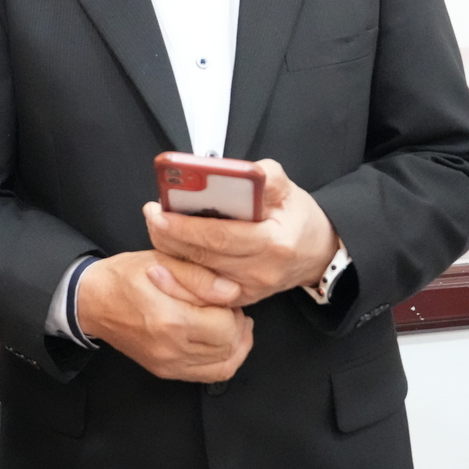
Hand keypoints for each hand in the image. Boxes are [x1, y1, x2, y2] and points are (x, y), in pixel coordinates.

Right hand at [76, 250, 251, 382]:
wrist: (92, 301)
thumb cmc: (124, 277)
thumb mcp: (161, 261)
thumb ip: (200, 276)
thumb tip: (233, 292)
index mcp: (170, 320)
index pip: (225, 325)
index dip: (232, 308)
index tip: (223, 295)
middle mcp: (170, 349)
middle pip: (228, 347)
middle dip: (236, 325)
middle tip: (227, 306)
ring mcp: (168, 365)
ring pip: (224, 365)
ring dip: (235, 344)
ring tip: (230, 323)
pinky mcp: (165, 371)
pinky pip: (209, 376)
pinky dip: (224, 361)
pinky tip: (223, 342)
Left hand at [143, 160, 339, 307]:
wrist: (317, 254)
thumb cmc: (298, 218)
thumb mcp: (289, 190)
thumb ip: (265, 176)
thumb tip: (235, 171)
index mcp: (273, 243)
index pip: (221, 235)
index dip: (186, 224)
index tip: (160, 210)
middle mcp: (260, 271)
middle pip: (204, 256)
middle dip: (170, 235)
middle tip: (150, 214)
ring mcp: (249, 289)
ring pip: (199, 275)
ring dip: (171, 253)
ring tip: (154, 229)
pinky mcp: (240, 298)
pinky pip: (203, 292)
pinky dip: (180, 279)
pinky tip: (160, 264)